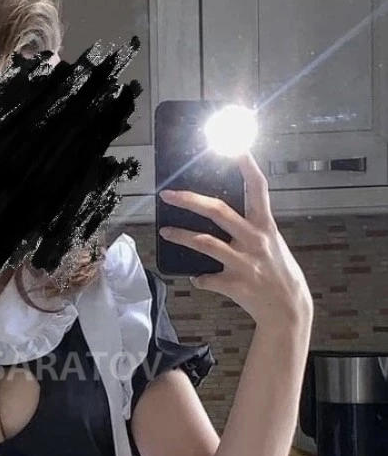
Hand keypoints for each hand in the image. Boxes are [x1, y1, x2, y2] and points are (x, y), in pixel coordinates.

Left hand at [158, 152, 312, 328]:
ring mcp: (244, 262)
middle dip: (190, 200)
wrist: (289, 310)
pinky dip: (200, 278)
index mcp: (265, 226)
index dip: (246, 165)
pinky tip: (197, 278)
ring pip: (205, 243)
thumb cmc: (279, 273)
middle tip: (168, 195)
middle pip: (218, 211)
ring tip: (165, 231)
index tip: (234, 145)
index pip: (258, 188)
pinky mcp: (235, 284)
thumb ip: (250, 230)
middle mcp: (255, 240)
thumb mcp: (272, 244)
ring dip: (181, 236)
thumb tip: (222, 219)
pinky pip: (208, 279)